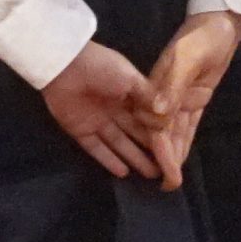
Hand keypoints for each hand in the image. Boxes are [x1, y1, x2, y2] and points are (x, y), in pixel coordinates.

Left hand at [38, 41, 167, 184]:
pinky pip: (98, 149)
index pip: (147, 117)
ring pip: (120, 143)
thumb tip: (167, 117)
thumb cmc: (102, 67)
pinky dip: (109, 161)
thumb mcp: (131, 77)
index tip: (175, 147)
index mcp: (128, 93)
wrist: (65, 66)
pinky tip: (124, 173)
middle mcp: (115, 109)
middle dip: (151, 149)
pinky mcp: (81, 131)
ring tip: (151, 175)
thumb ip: (148, 97)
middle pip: (135, 132)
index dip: (160, 132)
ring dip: (134, 158)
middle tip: (166, 168)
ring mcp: (98, 121)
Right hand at [146, 12, 240, 183]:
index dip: (158, 149)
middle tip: (168, 186)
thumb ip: (172, 85)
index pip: (155, 125)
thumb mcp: (186, 58)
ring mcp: (179, 98)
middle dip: (164, 158)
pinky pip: (188, 124)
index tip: (161, 171)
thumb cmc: (201, 36)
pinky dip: (184, 141)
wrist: (220, 21)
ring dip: (174, 154)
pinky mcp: (195, 98)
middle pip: (162, 132)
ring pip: (174, 131)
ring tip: (172, 179)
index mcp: (157, 87)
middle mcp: (164, 96)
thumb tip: (156, 114)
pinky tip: (180, 157)